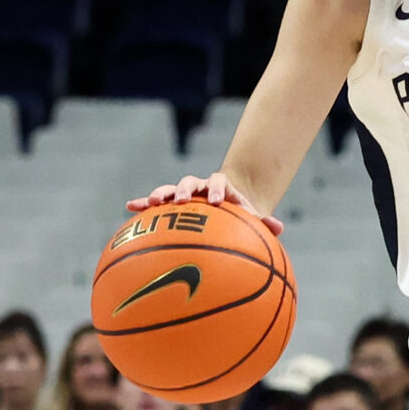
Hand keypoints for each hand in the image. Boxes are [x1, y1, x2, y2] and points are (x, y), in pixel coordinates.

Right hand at [127, 172, 283, 234]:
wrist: (226, 208)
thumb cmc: (240, 216)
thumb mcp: (252, 218)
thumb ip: (263, 222)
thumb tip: (278, 227)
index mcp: (220, 187)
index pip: (218, 182)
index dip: (216, 190)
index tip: (216, 201)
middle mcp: (199, 187)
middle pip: (189, 181)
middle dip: (184, 190)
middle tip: (180, 201)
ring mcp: (183, 193)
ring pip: (169, 190)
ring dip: (160, 194)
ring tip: (150, 203)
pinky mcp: (170, 204)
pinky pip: (155, 203)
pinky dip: (143, 204)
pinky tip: (130, 207)